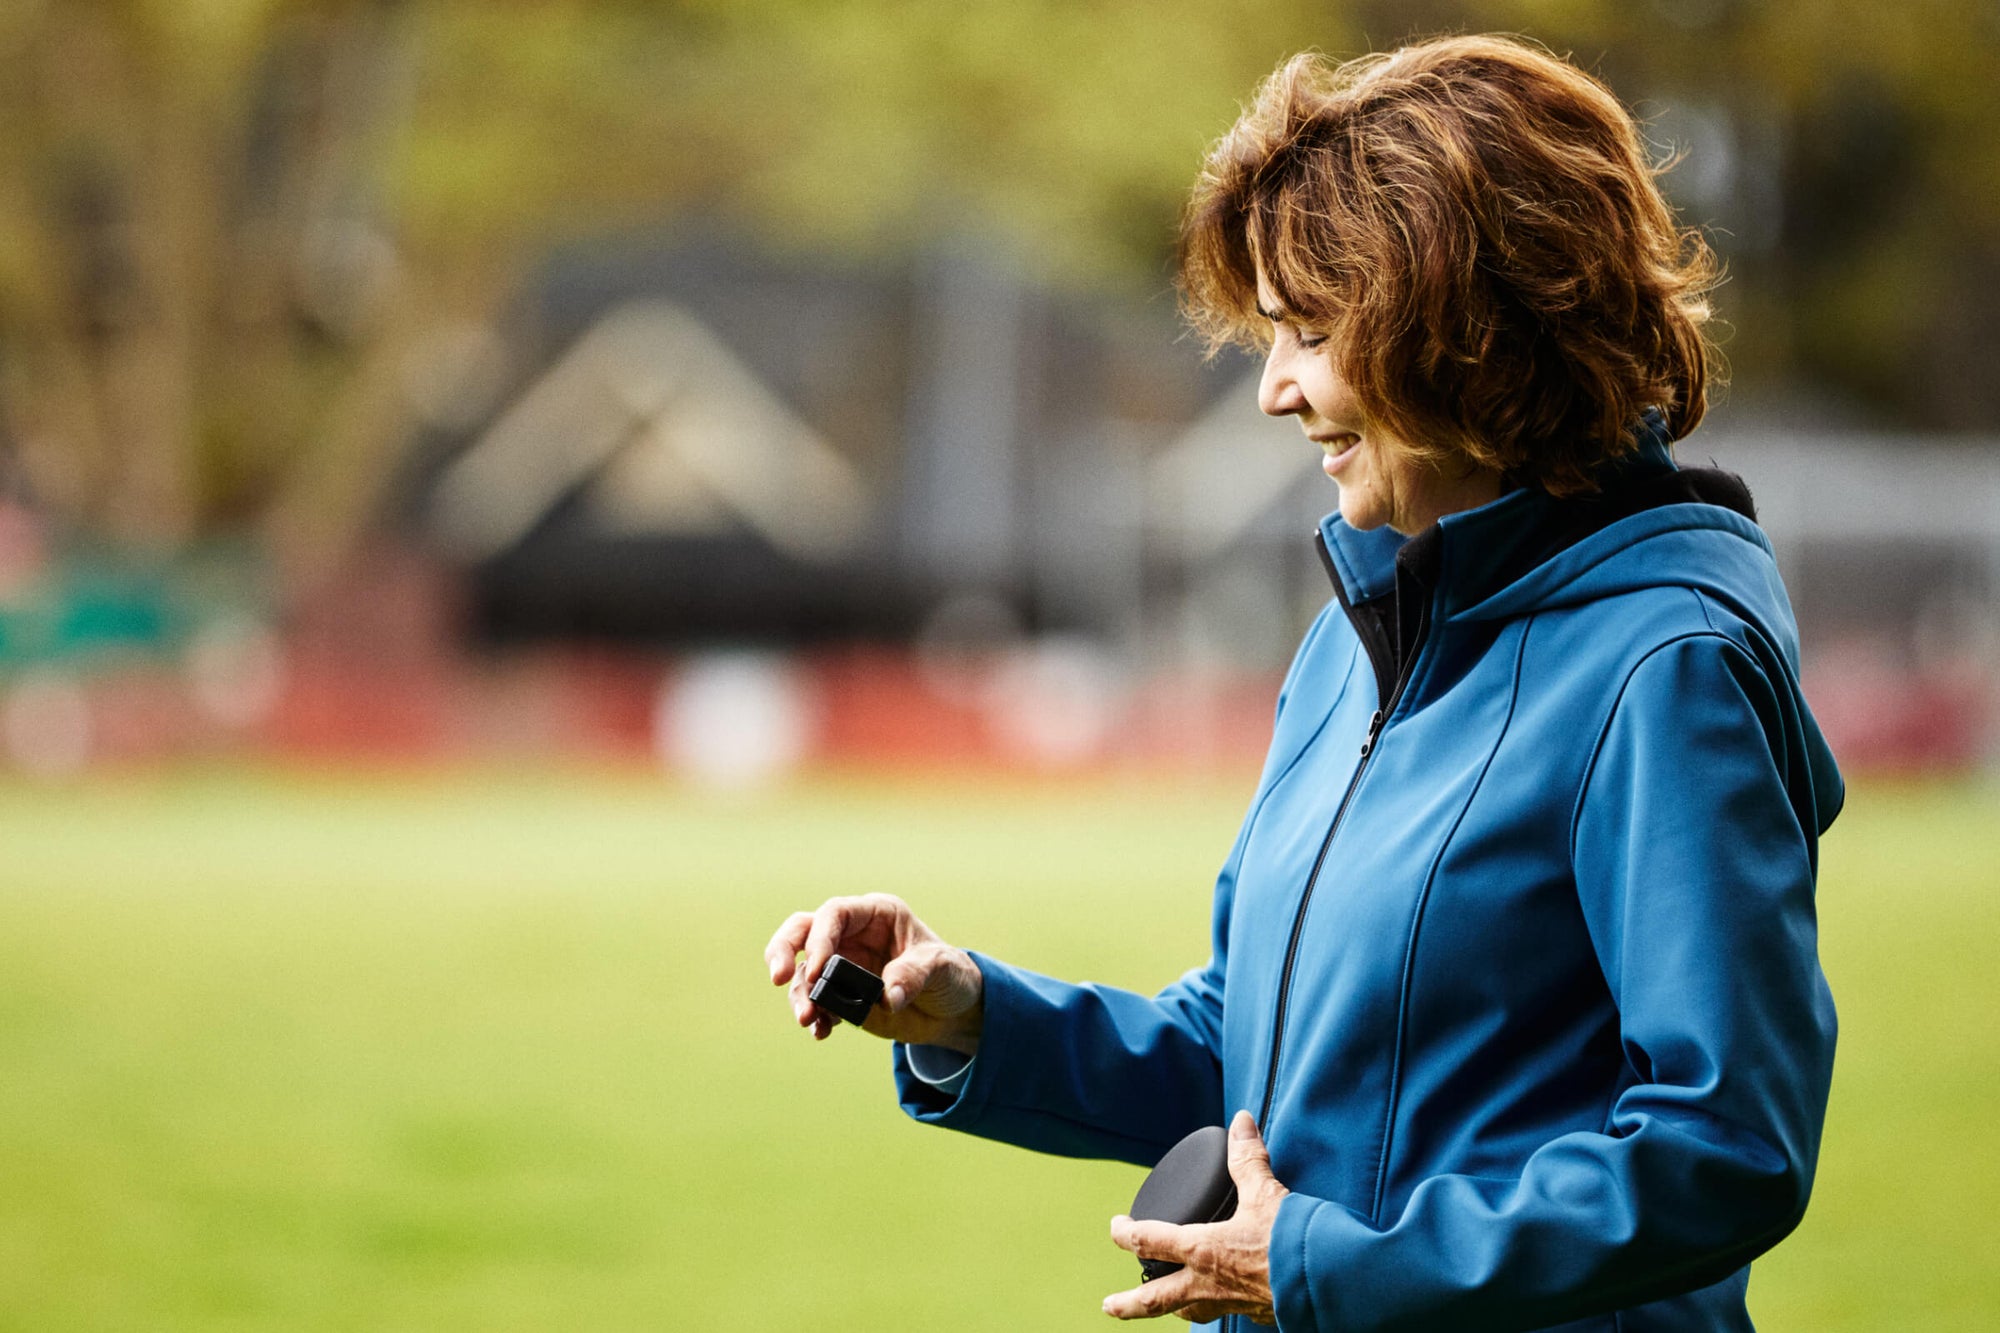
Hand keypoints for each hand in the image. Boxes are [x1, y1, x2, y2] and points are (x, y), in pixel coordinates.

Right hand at [764, 893, 983, 1051]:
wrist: (952, 1011)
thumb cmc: (950, 974)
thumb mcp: (942, 968)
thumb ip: (914, 975)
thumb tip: (887, 996)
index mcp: (876, 914)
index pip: (835, 913)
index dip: (819, 938)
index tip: (817, 970)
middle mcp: (852, 934)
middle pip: (801, 931)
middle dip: (782, 951)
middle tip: (777, 977)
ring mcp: (842, 965)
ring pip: (803, 972)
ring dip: (799, 996)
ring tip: (809, 1021)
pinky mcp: (840, 995)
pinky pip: (814, 1002)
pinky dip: (813, 1017)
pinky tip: (821, 1032)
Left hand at [1103, 1111, 1287, 1323]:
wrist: (1328, 1284)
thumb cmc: (1293, 1240)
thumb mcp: (1265, 1193)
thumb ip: (1248, 1159)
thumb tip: (1241, 1123)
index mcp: (1201, 1250)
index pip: (1148, 1242)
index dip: (1125, 1234)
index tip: (1115, 1228)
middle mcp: (1207, 1283)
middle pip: (1156, 1298)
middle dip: (1129, 1303)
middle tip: (1109, 1306)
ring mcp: (1229, 1304)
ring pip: (1189, 1312)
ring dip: (1173, 1310)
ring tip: (1164, 1309)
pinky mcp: (1255, 1314)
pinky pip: (1225, 1314)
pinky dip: (1215, 1309)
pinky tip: (1220, 1304)